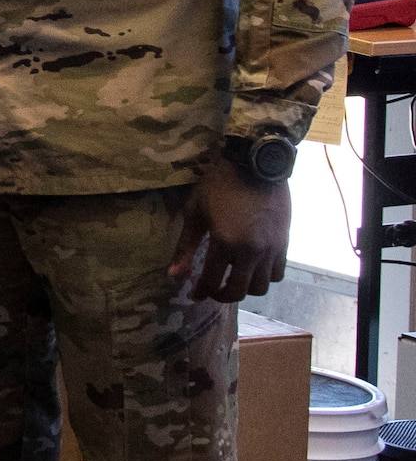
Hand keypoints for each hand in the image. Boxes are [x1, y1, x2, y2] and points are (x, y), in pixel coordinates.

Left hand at [169, 161, 290, 302]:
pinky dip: (265, 278)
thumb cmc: (218, 186)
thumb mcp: (195, 213)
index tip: (194, 295)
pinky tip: (252, 269)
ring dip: (245, 288)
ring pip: (262, 287)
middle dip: (222, 295)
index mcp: (225, 243)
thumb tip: (174, 276)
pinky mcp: (285, 243)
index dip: (201, 292)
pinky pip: (278, 274)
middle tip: (212, 290)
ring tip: (233, 279)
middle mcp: (251, 252)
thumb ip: (186, 247)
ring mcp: (271, 249)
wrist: (254, 165)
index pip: (212, 281)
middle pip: (239, 291)